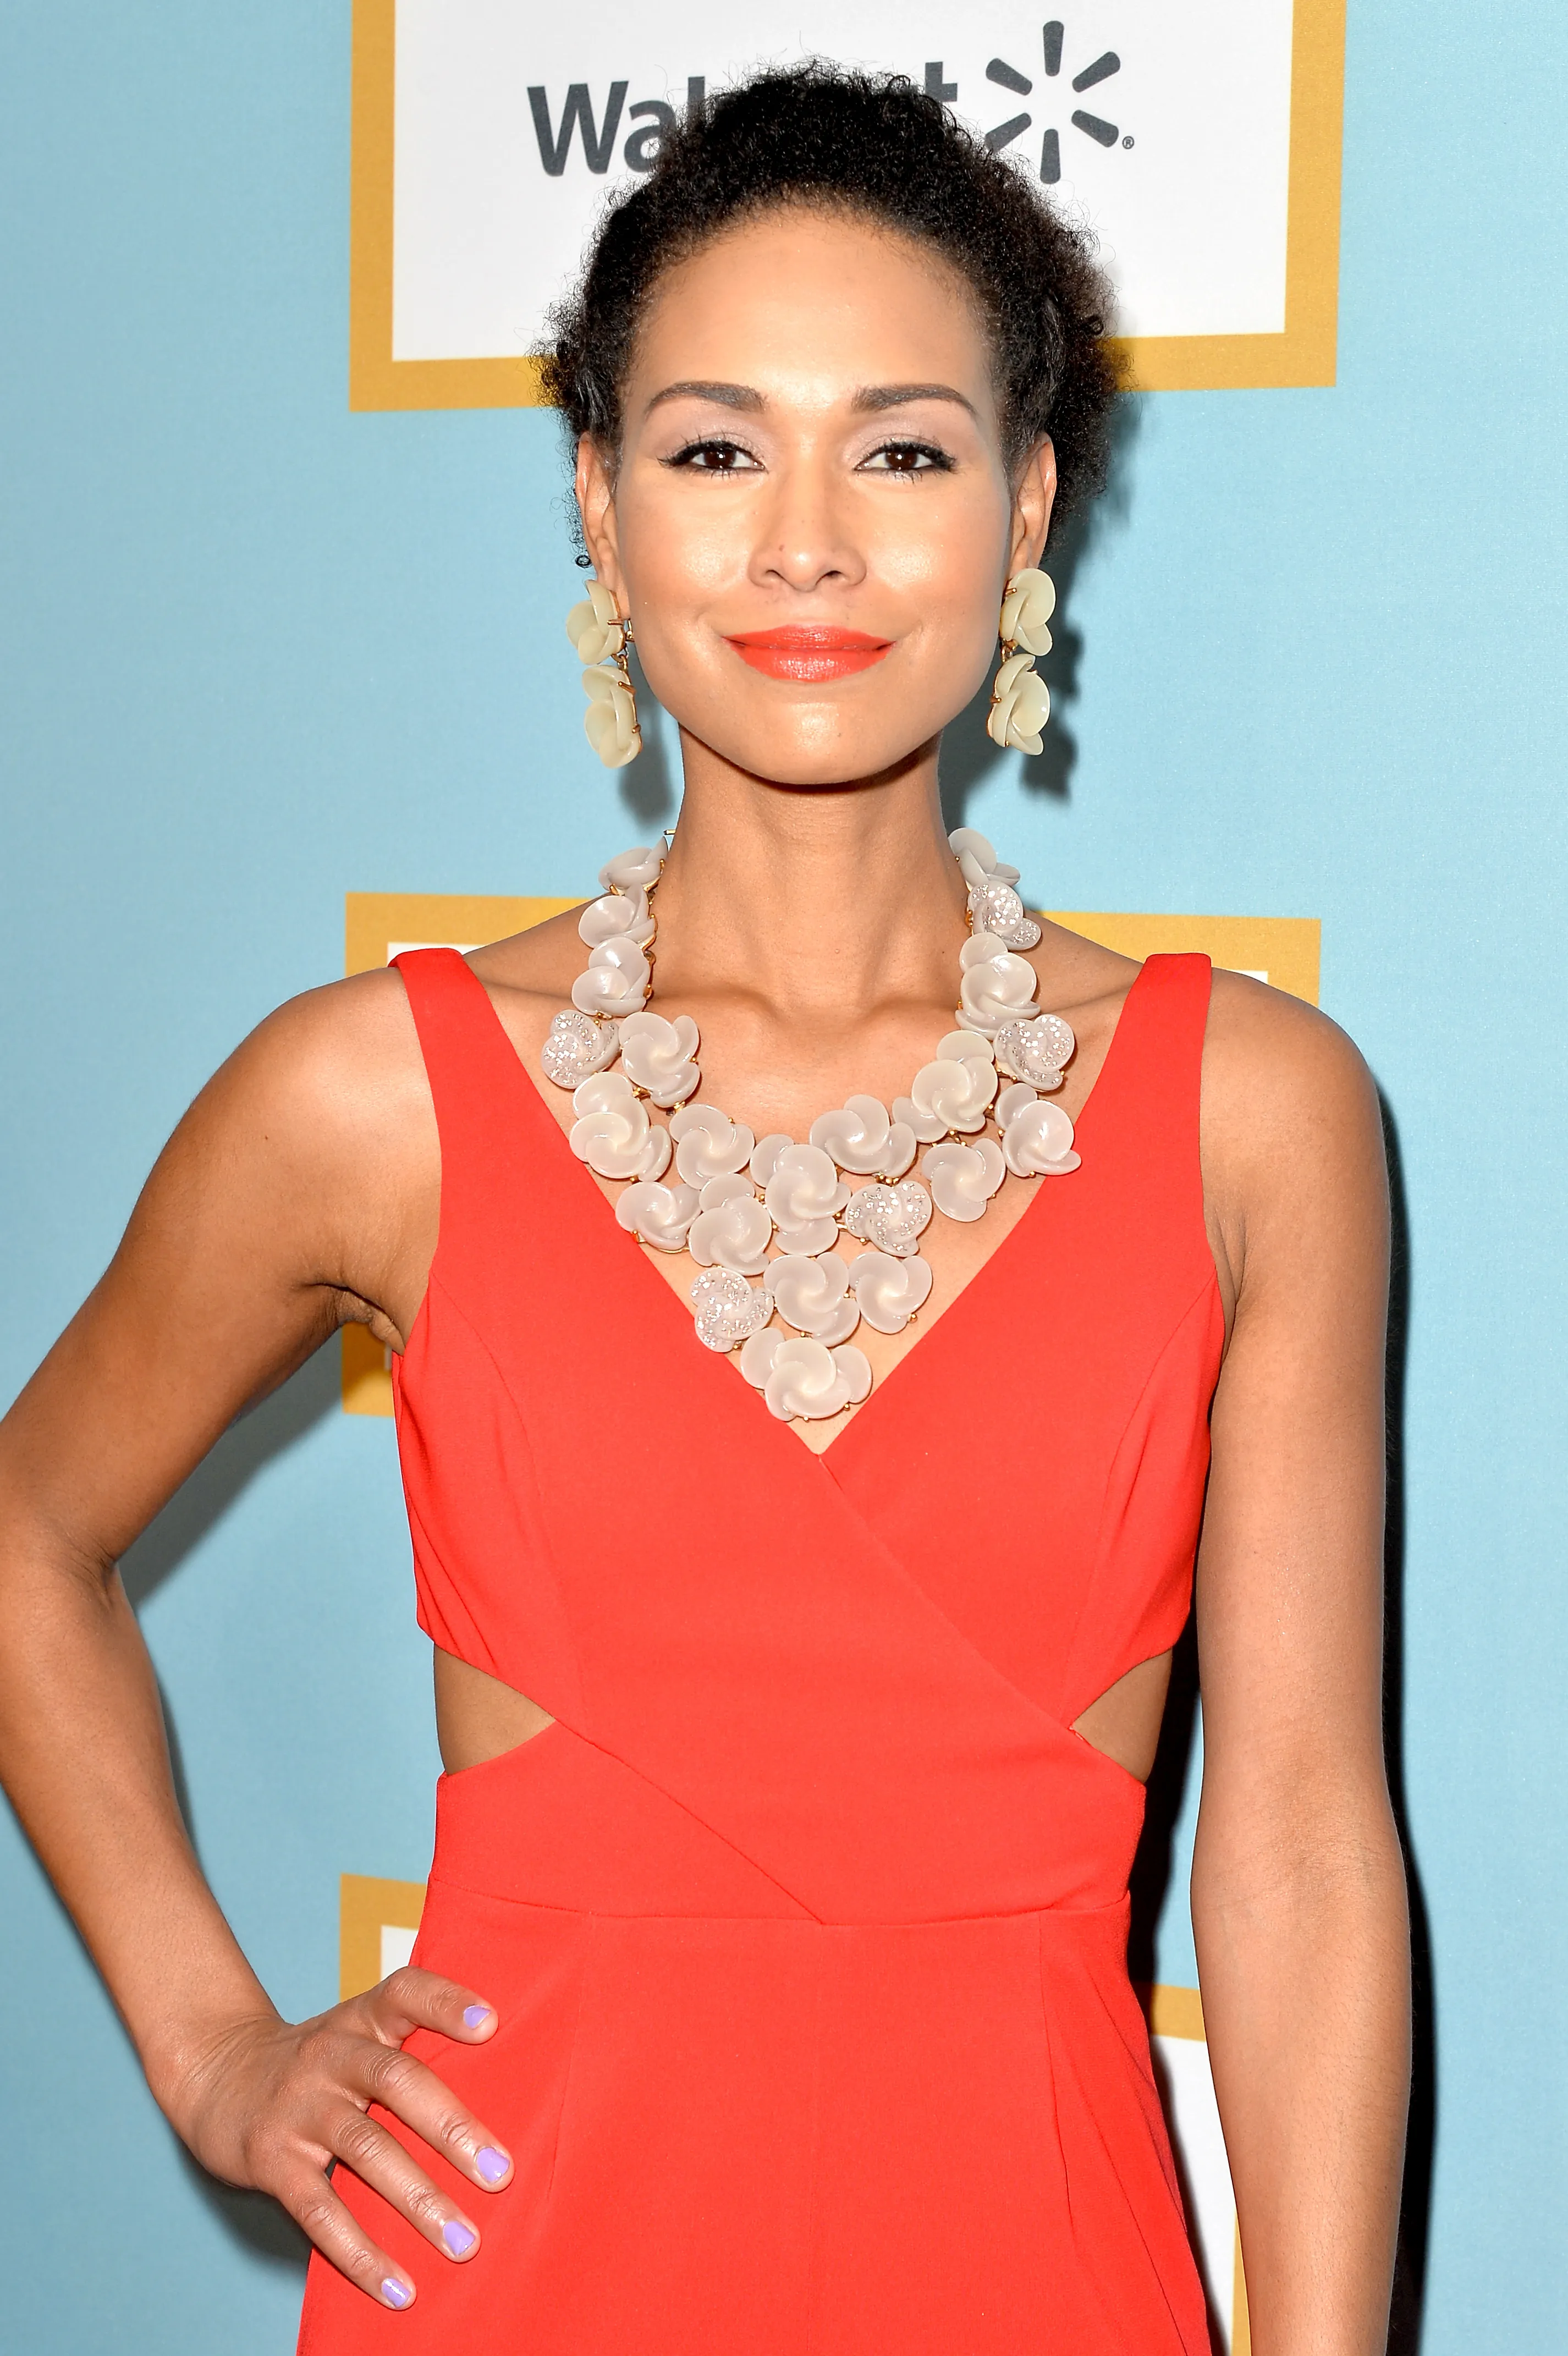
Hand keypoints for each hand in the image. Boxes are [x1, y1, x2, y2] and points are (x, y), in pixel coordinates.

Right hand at [168, 1967, 513, 2310]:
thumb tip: (506, 2099)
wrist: (218, 2077)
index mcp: (361, 2021)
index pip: (405, 1993)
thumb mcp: (356, 2036)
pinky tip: (398, 2287)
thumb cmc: (316, 2064)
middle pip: (397, 2081)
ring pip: (366, 2150)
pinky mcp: (272, 2160)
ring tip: (464, 2242)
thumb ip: (413, 2054)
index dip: (447, 2001)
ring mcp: (299, 2107)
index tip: (491, 2024)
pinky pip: (320, 2210)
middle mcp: (331, 2055)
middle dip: (452, 2128)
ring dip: (419, 2201)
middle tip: (501, 2174)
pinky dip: (361, 2254)